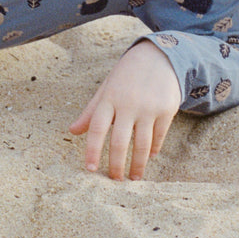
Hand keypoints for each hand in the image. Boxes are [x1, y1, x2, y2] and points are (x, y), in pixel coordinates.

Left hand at [69, 40, 181, 180]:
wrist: (158, 57)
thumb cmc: (126, 76)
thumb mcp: (106, 89)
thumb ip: (90, 112)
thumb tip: (72, 131)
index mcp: (109, 98)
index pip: (96, 128)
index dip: (92, 150)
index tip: (90, 169)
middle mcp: (128, 104)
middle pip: (119, 141)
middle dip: (116, 165)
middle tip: (114, 180)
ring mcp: (148, 107)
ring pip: (141, 144)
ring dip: (137, 164)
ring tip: (134, 177)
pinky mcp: (166, 109)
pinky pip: (159, 136)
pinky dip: (154, 149)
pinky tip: (149, 158)